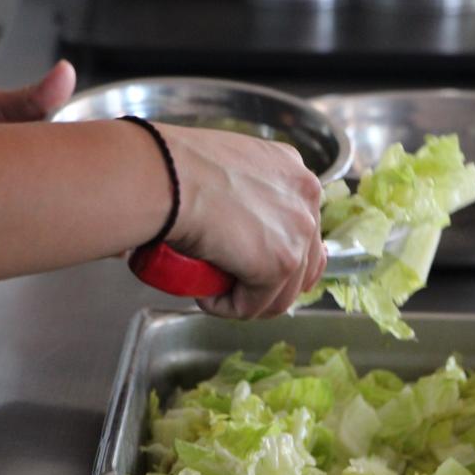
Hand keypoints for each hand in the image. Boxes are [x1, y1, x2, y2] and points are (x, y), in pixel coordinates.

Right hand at [160, 124, 326, 319]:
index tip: (253, 263)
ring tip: (213, 291)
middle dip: (268, 282)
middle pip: (302, 261)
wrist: (168, 176)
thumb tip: (232, 219)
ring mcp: (299, 231)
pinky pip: (255, 305)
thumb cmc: (176, 168)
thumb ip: (243, 189)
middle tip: (232, 283)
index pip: (303, 226)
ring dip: (246, 298)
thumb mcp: (225, 166)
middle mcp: (306, 197)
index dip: (278, 251)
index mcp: (293, 171)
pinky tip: (205, 296)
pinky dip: (227, 307)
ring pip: (281, 291)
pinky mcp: (282, 262)